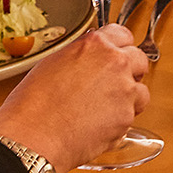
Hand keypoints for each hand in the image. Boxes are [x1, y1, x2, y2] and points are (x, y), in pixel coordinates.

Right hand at [0, 24, 150, 172]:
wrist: (32, 138)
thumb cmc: (33, 105)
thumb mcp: (53, 64)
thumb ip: (81, 56)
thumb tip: (89, 59)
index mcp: (95, 44)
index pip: (123, 34)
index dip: (120, 47)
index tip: (117, 55)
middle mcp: (115, 62)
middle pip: (139, 60)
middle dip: (130, 72)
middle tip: (112, 85)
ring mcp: (124, 89)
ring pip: (141, 91)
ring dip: (128, 100)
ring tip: (103, 111)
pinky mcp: (127, 116)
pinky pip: (131, 117)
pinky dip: (119, 123)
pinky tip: (97, 126)